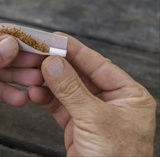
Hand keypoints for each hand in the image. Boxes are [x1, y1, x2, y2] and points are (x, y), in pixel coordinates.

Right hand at [28, 34, 155, 155]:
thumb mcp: (95, 119)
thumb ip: (72, 89)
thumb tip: (53, 62)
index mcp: (128, 95)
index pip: (99, 64)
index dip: (76, 50)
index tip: (56, 38)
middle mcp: (111, 100)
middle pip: (80, 74)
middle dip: (58, 65)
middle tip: (38, 53)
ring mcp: (92, 111)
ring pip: (67, 88)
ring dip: (48, 82)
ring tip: (32, 74)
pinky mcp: (77, 123)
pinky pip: (59, 104)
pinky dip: (45, 98)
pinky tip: (34, 92)